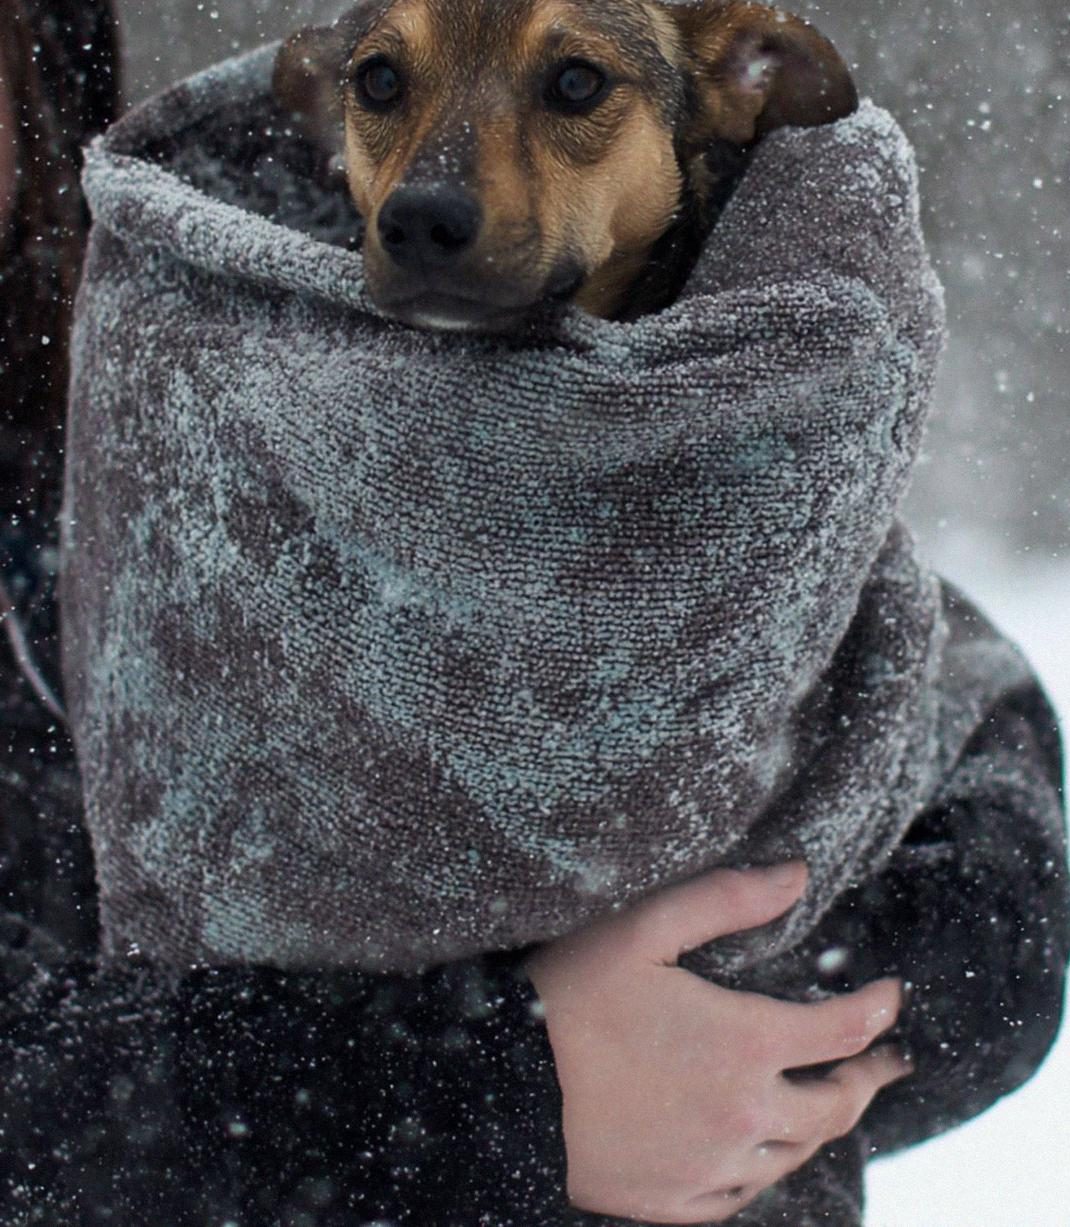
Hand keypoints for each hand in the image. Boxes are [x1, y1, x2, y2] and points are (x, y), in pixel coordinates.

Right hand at [525, 863, 911, 1223]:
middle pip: (837, 1106)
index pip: (842, 1030)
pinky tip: (762, 1153)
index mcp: (744, 1045)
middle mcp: (744, 1115)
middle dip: (870, 1078)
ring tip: (832, 1103)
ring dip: (824, 1124)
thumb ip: (725, 899)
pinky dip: (767, 1168)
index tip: (893, 996)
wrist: (503, 1092)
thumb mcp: (641, 930)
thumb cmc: (568, 1001)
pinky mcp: (677, 1203)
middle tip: (886, 1061)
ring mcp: (713, 1168)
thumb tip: (798, 876)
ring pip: (797, 1154)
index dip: (878, 1010)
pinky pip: (745, 1196)